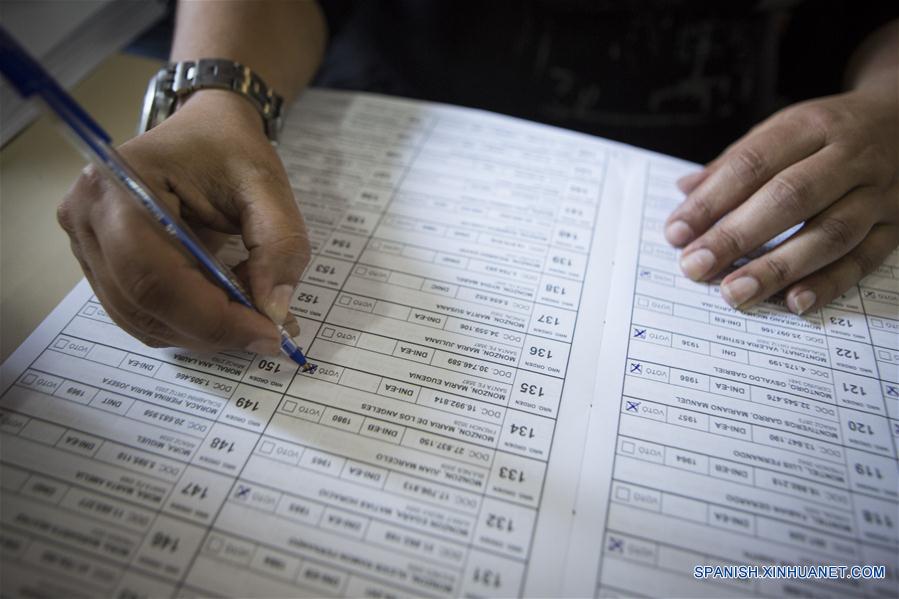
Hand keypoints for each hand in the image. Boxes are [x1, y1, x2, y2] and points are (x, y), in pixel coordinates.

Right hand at [57, 90, 309, 353]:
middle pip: (143, 303)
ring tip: (249, 318)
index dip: (213, 318)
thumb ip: (279, 245)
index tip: (268, 333)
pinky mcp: (98, 262)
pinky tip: (221, 309)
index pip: (156, 276)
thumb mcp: (267, 187)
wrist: (204, 132)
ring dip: (200, 332)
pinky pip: (139, 312)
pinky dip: (185, 323)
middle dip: (211, 330)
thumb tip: (274, 311)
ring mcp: (85, 242)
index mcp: (122, 183)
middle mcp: (86, 215)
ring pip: (140, 318)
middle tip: (266, 334)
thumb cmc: (230, 150)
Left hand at [665, 83, 898, 314]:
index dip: (711, 200)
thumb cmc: (827, 134)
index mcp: (812, 125)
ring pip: (830, 233)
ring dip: (778, 268)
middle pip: (790, 198)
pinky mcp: (897, 226)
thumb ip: (734, 164)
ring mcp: (880, 193)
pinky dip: (829, 284)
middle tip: (696, 266)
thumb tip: (684, 192)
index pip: (753, 163)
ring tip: (735, 292)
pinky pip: (865, 259)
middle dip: (737, 236)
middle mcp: (851, 156)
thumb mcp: (782, 129)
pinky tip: (794, 302)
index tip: (676, 232)